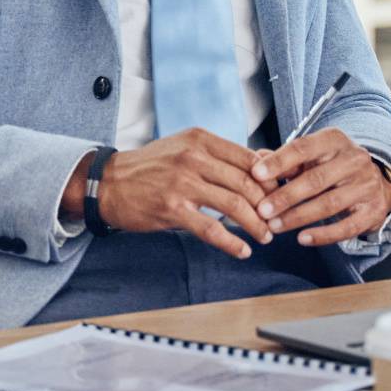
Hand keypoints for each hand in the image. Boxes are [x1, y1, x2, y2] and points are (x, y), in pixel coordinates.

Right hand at [70, 129, 273, 257]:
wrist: (109, 182)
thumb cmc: (150, 166)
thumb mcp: (184, 147)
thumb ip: (218, 155)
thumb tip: (260, 164)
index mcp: (200, 140)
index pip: (248, 158)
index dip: (270, 178)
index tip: (280, 193)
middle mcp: (193, 158)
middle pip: (247, 182)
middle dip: (269, 204)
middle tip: (278, 219)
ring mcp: (182, 183)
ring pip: (234, 205)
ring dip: (256, 224)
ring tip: (265, 235)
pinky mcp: (172, 209)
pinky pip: (211, 229)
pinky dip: (232, 243)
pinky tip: (242, 250)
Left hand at [250, 128, 390, 245]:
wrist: (376, 181)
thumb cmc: (332, 166)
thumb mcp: (312, 156)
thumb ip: (285, 160)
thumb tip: (254, 163)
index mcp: (334, 140)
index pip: (303, 148)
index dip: (279, 162)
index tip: (256, 175)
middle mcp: (354, 159)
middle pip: (315, 179)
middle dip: (285, 196)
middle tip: (261, 210)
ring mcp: (367, 185)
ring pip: (328, 204)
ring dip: (298, 217)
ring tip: (274, 226)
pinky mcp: (374, 211)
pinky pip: (347, 227)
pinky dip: (323, 235)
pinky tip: (302, 239)